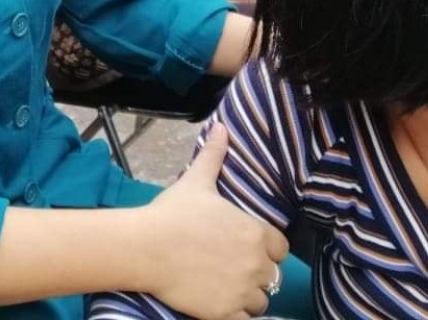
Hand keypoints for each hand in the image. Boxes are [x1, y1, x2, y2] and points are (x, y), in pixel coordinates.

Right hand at [137, 124, 287, 319]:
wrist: (147, 247)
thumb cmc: (173, 213)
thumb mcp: (197, 180)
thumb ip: (214, 155)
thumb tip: (221, 127)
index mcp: (256, 233)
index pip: (280, 248)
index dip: (265, 248)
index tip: (246, 247)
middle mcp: (256, 264)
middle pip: (271, 276)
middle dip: (255, 273)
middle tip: (230, 268)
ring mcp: (242, 291)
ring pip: (260, 301)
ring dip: (247, 296)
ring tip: (225, 287)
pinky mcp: (226, 313)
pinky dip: (236, 315)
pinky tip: (220, 305)